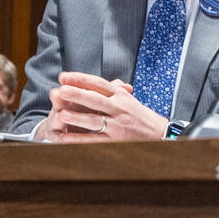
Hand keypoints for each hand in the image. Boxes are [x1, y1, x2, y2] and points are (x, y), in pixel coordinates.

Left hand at [33, 72, 169, 141]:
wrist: (158, 133)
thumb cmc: (139, 114)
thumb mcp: (127, 97)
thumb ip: (109, 89)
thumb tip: (89, 82)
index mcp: (120, 95)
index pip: (99, 84)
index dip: (81, 79)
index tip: (64, 76)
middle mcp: (119, 108)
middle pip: (96, 99)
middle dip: (77, 94)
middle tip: (60, 90)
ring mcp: (117, 125)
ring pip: (95, 120)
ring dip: (78, 117)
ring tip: (62, 114)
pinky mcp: (115, 141)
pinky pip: (95, 140)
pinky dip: (80, 139)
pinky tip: (67, 138)